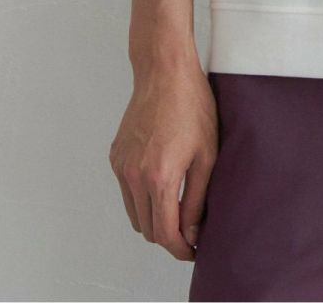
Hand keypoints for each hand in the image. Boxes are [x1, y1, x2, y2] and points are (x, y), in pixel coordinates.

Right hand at [109, 60, 218, 260]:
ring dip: (154, 218)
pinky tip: (163, 181)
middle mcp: (134, 176)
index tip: (194, 251)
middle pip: (148, 229)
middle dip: (169, 236)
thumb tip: (192, 233)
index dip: (181, 249)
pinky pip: (127, 192)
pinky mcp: (116, 157)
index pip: (165, 234)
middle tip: (191, 231)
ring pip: (135, 214)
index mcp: (159, 178)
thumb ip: (197, 198)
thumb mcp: (207, 154)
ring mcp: (121, 167)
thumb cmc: (192, 106)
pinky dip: (142, 197)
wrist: (164, 71)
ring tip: (179, 207)